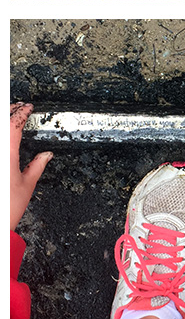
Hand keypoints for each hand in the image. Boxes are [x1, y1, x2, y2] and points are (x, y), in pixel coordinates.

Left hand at [10, 103, 52, 230]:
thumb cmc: (6, 210)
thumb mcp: (27, 186)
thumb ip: (37, 166)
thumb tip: (46, 155)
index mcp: (6, 153)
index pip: (14, 123)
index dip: (22, 111)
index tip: (28, 108)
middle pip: (0, 121)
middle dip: (9, 110)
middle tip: (18, 108)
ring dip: (3, 123)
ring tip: (10, 120)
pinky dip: (2, 140)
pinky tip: (6, 141)